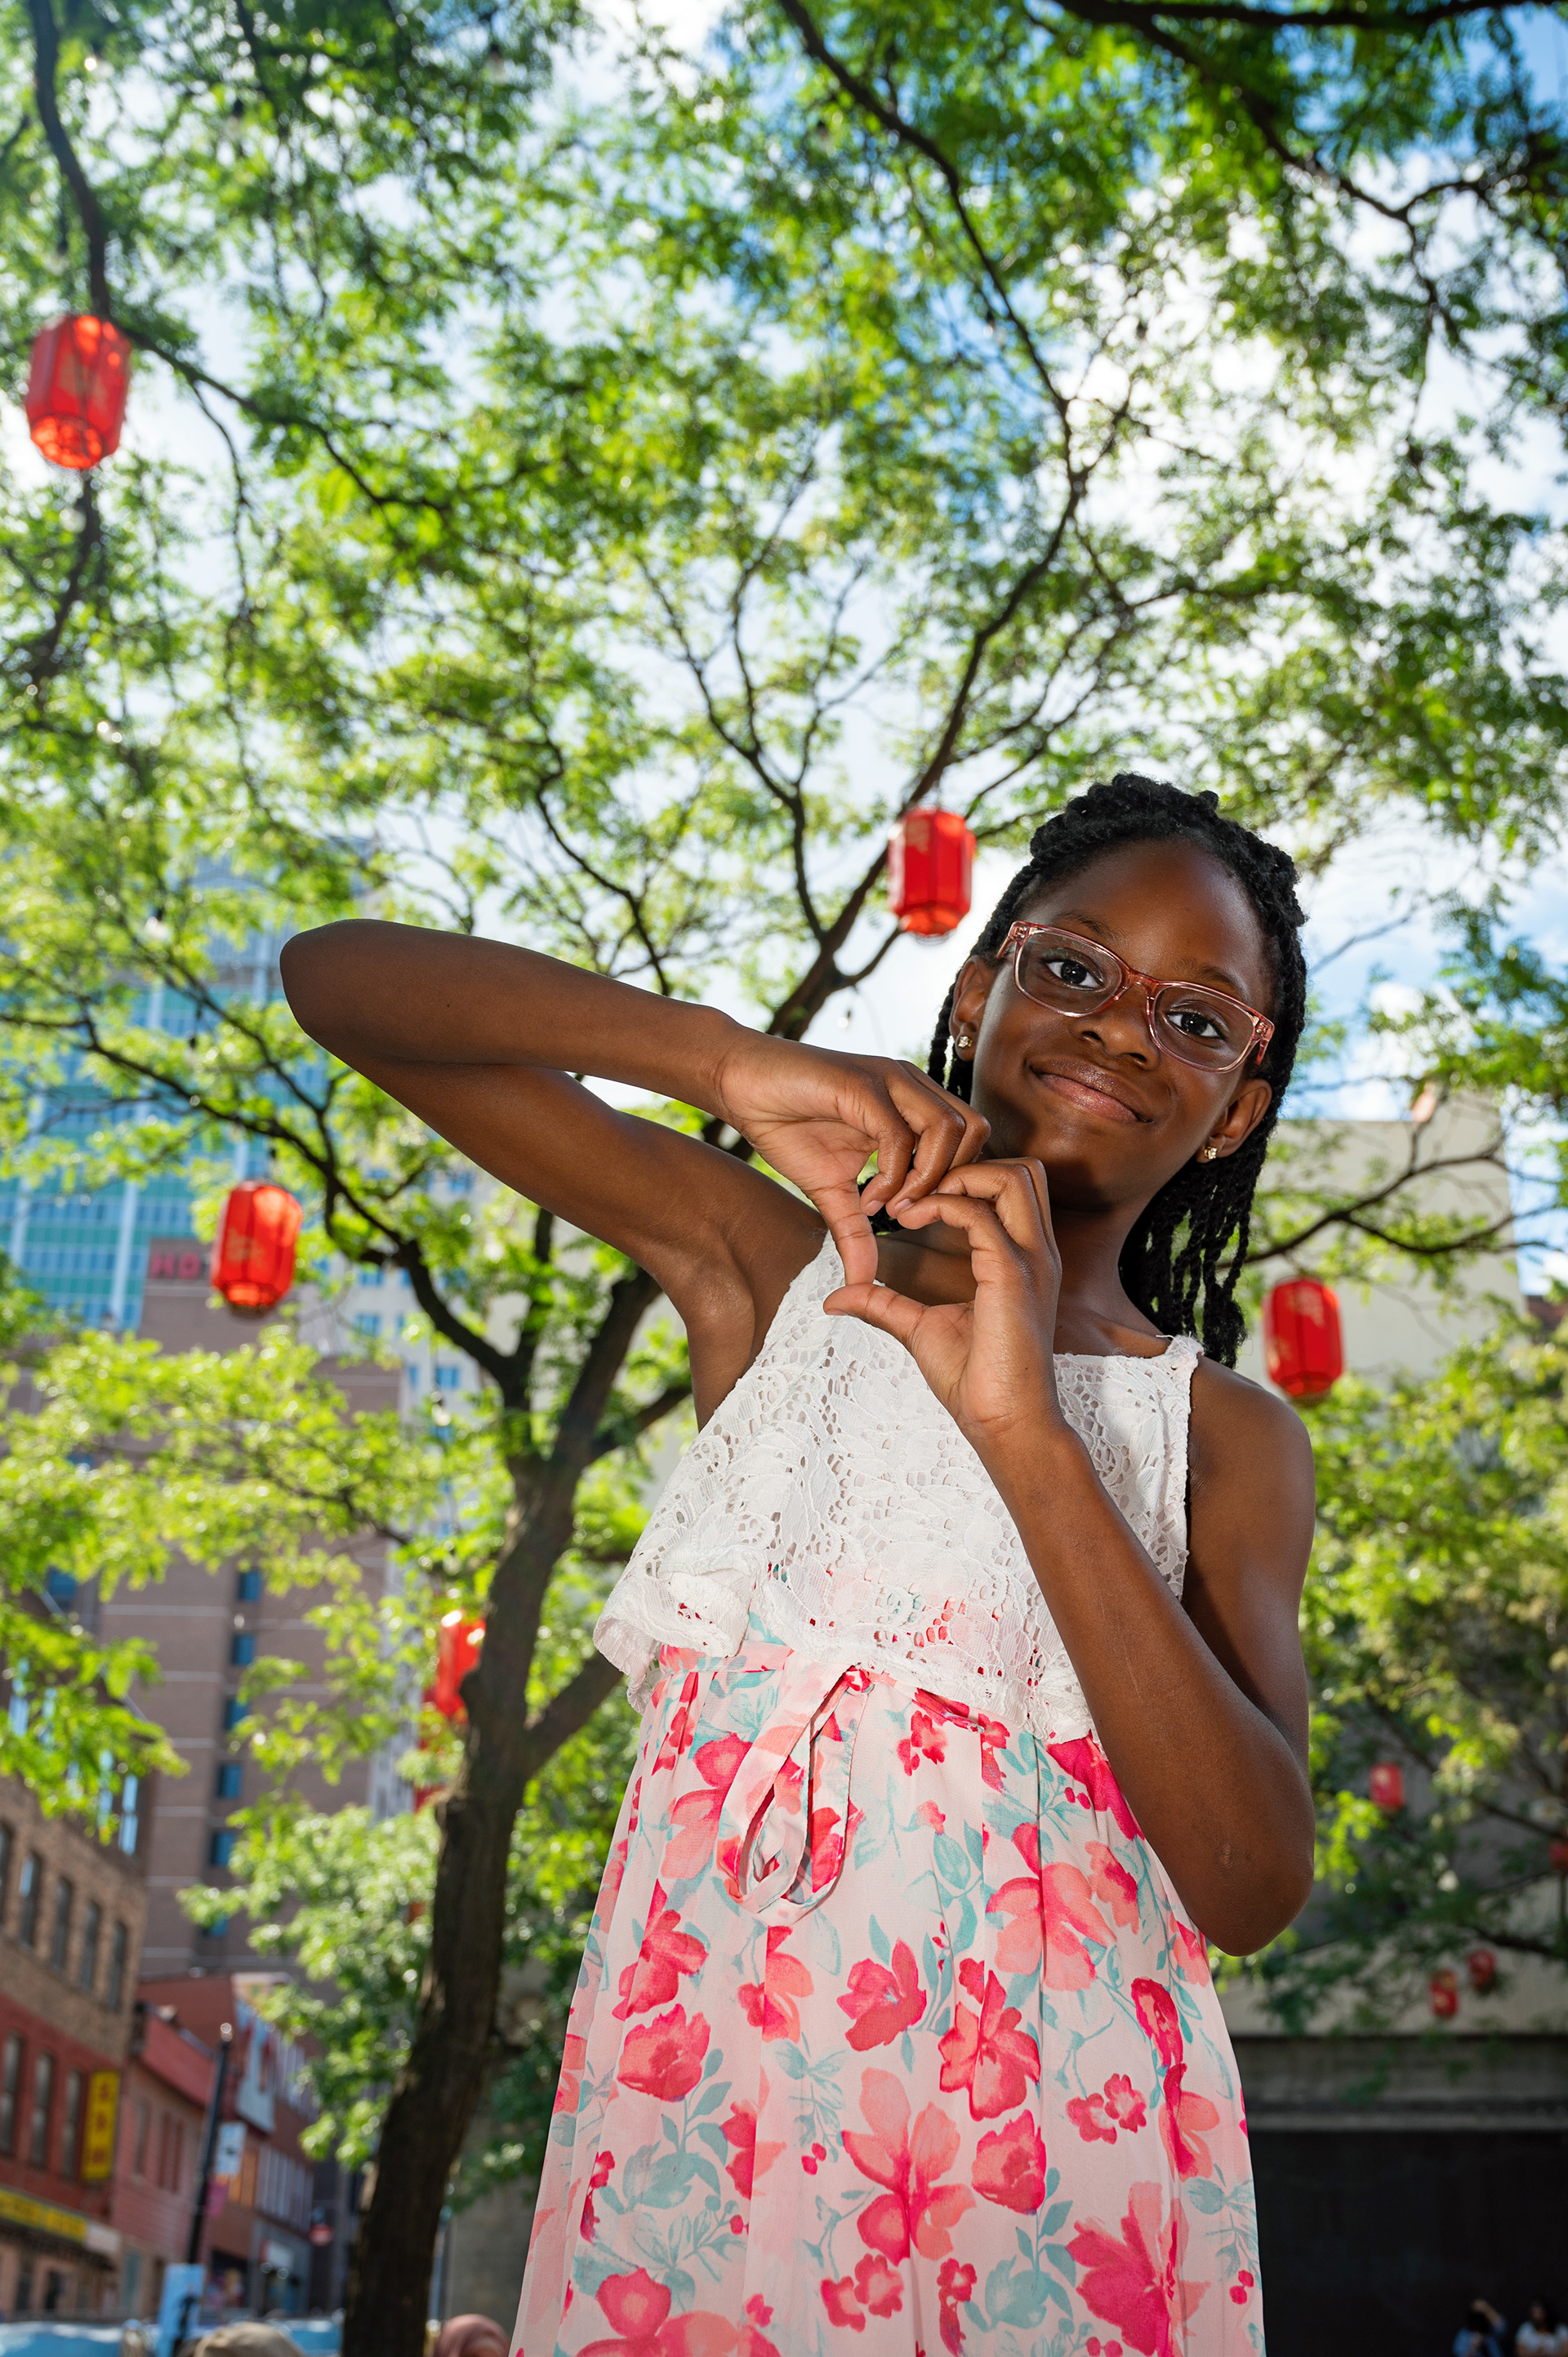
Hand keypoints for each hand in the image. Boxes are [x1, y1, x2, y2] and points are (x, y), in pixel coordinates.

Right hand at [709, 1032, 988, 1287]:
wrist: (741, 1084)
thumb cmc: (787, 1124)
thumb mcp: (830, 1189)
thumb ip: (855, 1230)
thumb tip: (863, 1282)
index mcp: (913, 1105)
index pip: (970, 1141)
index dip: (955, 1184)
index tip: (917, 1220)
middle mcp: (911, 1087)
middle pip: (975, 1132)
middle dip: (952, 1182)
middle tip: (913, 1216)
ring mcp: (890, 1081)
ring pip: (948, 1129)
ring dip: (926, 1179)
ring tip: (893, 1210)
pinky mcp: (863, 1083)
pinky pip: (898, 1133)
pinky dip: (892, 1173)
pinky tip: (868, 1196)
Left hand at [823, 1160, 1065, 1460]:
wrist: (1005, 1426)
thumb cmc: (975, 1383)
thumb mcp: (921, 1330)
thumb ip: (885, 1305)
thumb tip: (836, 1297)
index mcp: (1022, 1258)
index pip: (1012, 1185)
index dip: (965, 1177)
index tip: (913, 1199)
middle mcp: (1035, 1252)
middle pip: (1023, 1168)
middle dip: (968, 1164)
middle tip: (916, 1191)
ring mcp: (1030, 1261)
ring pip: (1014, 1176)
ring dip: (959, 1176)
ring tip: (914, 1202)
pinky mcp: (1012, 1276)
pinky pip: (980, 1214)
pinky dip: (941, 1204)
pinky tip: (908, 1220)